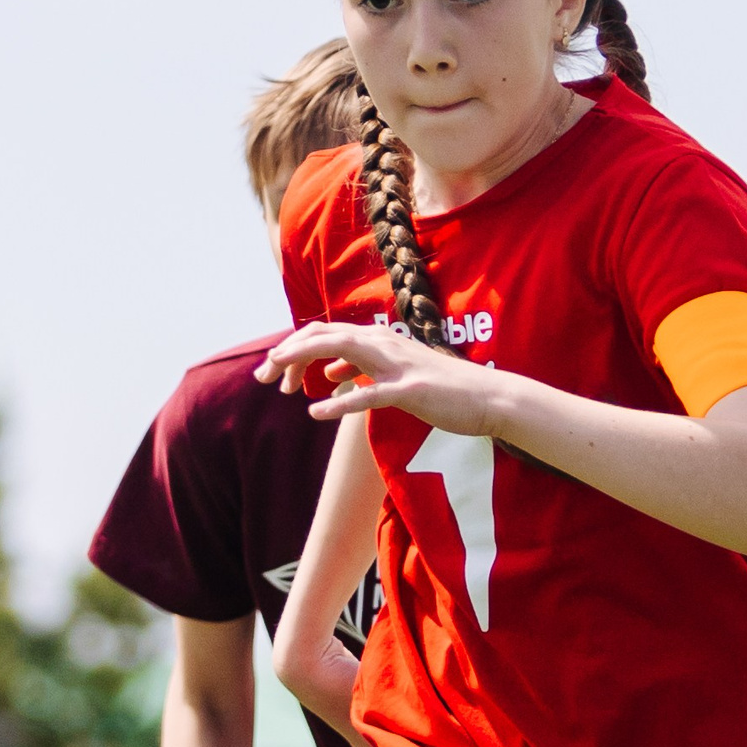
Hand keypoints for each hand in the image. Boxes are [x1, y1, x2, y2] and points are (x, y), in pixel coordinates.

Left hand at [256, 323, 511, 436]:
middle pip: (325, 336)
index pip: (325, 334)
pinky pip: (369, 394)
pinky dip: (340, 402)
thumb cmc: (441, 388)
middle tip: (259, 376)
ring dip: (304, 363)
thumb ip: (360, 368)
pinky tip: (314, 412)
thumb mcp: (393, 374)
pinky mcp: (410, 390)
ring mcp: (398, 365)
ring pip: (342, 350)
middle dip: (287, 352)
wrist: (487, 397)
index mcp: (379, 341)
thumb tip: (331, 370)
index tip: (271, 372)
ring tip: (276, 380)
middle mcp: (384, 344)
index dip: (294, 349)